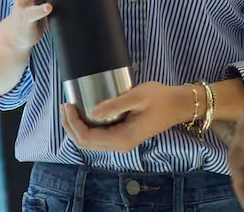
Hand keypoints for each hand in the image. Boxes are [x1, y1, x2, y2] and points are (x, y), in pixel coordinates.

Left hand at [61, 82, 192, 153]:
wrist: (178, 105)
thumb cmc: (160, 99)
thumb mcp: (137, 97)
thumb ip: (115, 105)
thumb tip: (92, 112)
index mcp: (122, 139)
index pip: (87, 139)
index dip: (73, 124)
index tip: (68, 104)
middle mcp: (119, 145)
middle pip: (85, 143)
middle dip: (70, 126)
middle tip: (65, 105)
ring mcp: (120, 142)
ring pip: (90, 141)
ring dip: (77, 126)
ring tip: (70, 107)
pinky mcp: (121, 135)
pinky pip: (98, 136)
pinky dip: (86, 125)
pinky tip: (83, 111)